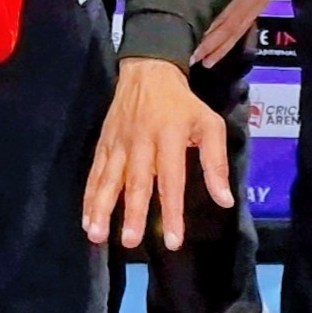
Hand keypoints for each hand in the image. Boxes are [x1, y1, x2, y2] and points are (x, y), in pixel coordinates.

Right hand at [83, 55, 232, 251]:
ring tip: (96, 235)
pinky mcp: (104, 144)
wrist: (148, 70)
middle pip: (136, 181)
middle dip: (131, 212)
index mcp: (170, 136)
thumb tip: (224, 201)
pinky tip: (87, 219)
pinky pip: (95, 173)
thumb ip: (216, 163)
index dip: (173, 211)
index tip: (173, 240)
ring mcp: (119, 143)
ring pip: (109, 179)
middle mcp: (142, 141)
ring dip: (102, 208)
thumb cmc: (183, 104)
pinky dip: (89, 196)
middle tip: (129, 241)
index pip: (171, 179)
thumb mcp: (209, 124)